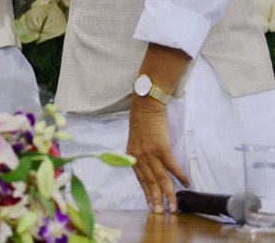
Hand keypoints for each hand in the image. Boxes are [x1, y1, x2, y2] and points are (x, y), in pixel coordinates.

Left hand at [127, 96, 189, 213]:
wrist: (145, 104)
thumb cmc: (142, 120)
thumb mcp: (136, 139)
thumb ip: (141, 154)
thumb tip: (149, 166)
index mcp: (132, 155)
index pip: (140, 179)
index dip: (146, 193)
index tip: (151, 205)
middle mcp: (139, 157)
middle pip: (150, 182)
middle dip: (156, 199)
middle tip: (162, 213)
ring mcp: (150, 153)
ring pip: (161, 178)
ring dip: (169, 193)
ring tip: (174, 206)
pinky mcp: (161, 147)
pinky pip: (172, 166)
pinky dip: (179, 176)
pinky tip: (185, 184)